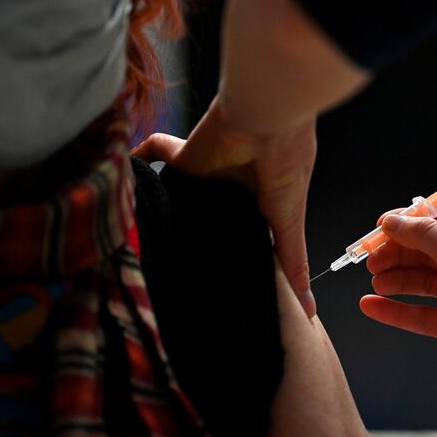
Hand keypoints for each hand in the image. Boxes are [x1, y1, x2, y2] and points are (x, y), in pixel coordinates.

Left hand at [132, 96, 317, 315]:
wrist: (266, 124)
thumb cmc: (285, 170)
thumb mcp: (288, 226)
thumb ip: (292, 265)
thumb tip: (309, 312)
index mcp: (258, 205)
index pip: (240, 233)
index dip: (230, 250)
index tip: (217, 277)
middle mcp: (229, 190)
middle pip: (207, 214)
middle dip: (196, 232)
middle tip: (178, 263)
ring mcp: (205, 174)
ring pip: (180, 192)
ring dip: (169, 205)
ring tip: (148, 234)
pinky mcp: (183, 157)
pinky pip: (154, 152)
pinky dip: (141, 156)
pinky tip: (128, 168)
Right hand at [360, 207, 436, 392]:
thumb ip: (424, 236)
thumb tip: (393, 221)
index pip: (435, 221)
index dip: (405, 224)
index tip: (377, 229)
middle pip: (424, 252)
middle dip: (396, 254)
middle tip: (371, 263)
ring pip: (421, 282)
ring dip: (395, 280)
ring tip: (375, 284)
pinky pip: (421, 313)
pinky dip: (397, 310)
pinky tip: (371, 307)